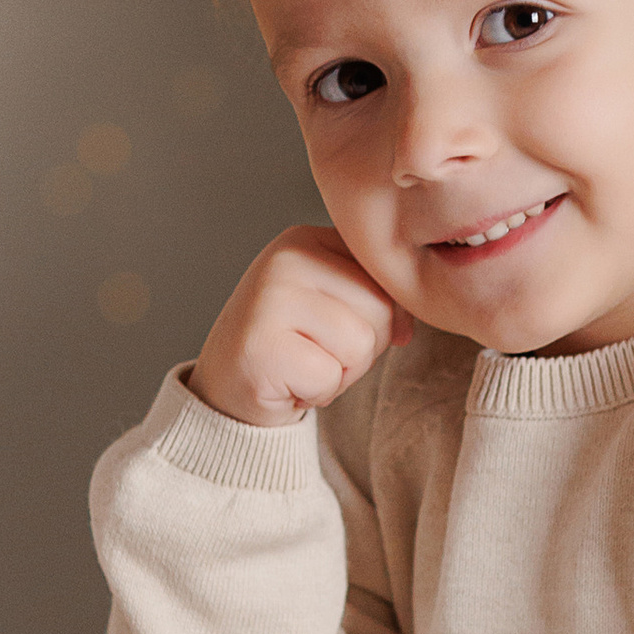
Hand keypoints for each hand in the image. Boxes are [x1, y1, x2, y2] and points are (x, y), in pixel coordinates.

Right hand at [190, 224, 411, 429]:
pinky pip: (330, 376)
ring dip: (342, 372)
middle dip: (364, 348)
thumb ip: (372, 296)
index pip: (385, 275)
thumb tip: (407, 326)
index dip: (384, 316)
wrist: (226, 390)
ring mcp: (269, 299)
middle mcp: (285, 259)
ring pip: (361, 343)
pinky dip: (318, 393)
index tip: (342, 330)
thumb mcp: (332, 305)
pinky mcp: (262, 346)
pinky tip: (289, 383)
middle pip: (381, 308)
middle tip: (318, 353)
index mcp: (306, 239)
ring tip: (305, 366)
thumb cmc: (290, 347)